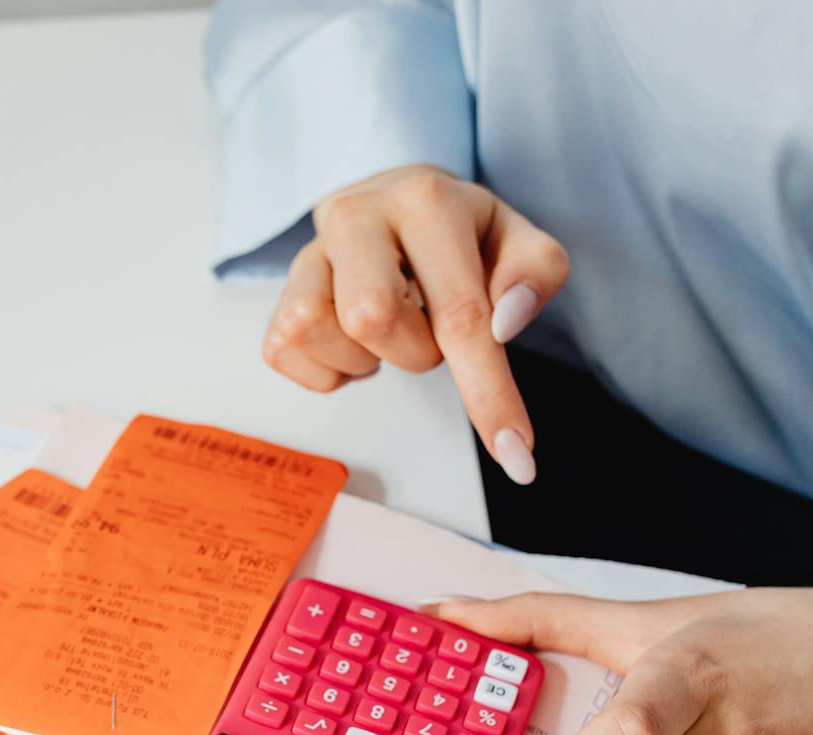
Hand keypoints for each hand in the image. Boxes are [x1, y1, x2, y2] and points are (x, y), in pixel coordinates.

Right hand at [261, 164, 569, 484]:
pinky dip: (330, 370)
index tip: (516, 455)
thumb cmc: (457, 233)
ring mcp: (307, 255)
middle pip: (371, 318)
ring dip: (366, 358)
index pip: (459, 312)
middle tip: (429, 331)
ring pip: (319, 333)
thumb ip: (535, 273)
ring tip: (390, 333)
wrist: (387, 200)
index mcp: (426, 202)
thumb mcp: (514, 238)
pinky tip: (353, 343)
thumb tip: (503, 325)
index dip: (489, 392)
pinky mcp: (277, 295)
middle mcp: (357, 218)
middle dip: (414, 352)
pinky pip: (284, 353)